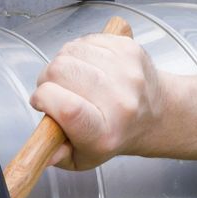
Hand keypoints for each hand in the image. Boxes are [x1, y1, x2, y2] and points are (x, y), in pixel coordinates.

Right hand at [29, 32, 164, 169]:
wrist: (155, 114)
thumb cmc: (114, 135)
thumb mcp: (82, 158)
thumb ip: (57, 156)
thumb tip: (44, 152)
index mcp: (105, 133)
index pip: (69, 108)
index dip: (44, 99)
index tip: (41, 102)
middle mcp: (121, 101)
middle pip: (61, 70)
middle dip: (47, 78)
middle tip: (55, 90)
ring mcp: (127, 71)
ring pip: (69, 50)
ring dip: (63, 62)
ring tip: (73, 78)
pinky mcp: (129, 48)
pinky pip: (85, 39)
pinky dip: (79, 51)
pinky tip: (87, 66)